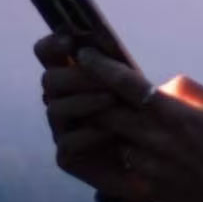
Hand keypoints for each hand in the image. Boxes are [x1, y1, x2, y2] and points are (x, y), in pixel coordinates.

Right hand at [35, 32, 154, 201]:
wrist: (156, 161)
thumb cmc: (145, 116)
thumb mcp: (137, 85)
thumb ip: (120, 67)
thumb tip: (108, 49)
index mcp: (72, 76)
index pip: (47, 53)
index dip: (52, 44)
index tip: (70, 40)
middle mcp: (60, 101)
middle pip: (49, 80)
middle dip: (77, 76)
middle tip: (105, 78)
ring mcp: (61, 129)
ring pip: (55, 109)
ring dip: (85, 101)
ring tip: (114, 99)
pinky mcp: (66, 157)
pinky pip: (67, 143)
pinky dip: (89, 135)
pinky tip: (112, 133)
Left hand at [76, 46, 202, 201]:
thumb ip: (188, 90)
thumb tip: (162, 85)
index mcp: (175, 114)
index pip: (126, 85)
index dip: (102, 68)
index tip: (86, 55)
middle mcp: (157, 139)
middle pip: (105, 112)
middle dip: (92, 97)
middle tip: (87, 86)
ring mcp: (150, 165)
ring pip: (111, 138)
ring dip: (109, 127)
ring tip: (115, 117)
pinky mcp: (149, 186)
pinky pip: (125, 162)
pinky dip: (125, 150)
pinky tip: (136, 146)